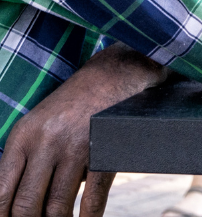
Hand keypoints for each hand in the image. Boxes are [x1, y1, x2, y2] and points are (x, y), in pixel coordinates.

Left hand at [0, 44, 167, 216]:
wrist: (117, 71)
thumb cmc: (74, 103)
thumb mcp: (39, 125)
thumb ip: (25, 162)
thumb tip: (14, 207)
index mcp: (23, 137)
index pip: (1, 195)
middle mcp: (46, 142)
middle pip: (26, 207)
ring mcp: (76, 146)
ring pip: (57, 208)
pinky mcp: (105, 150)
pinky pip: (92, 198)